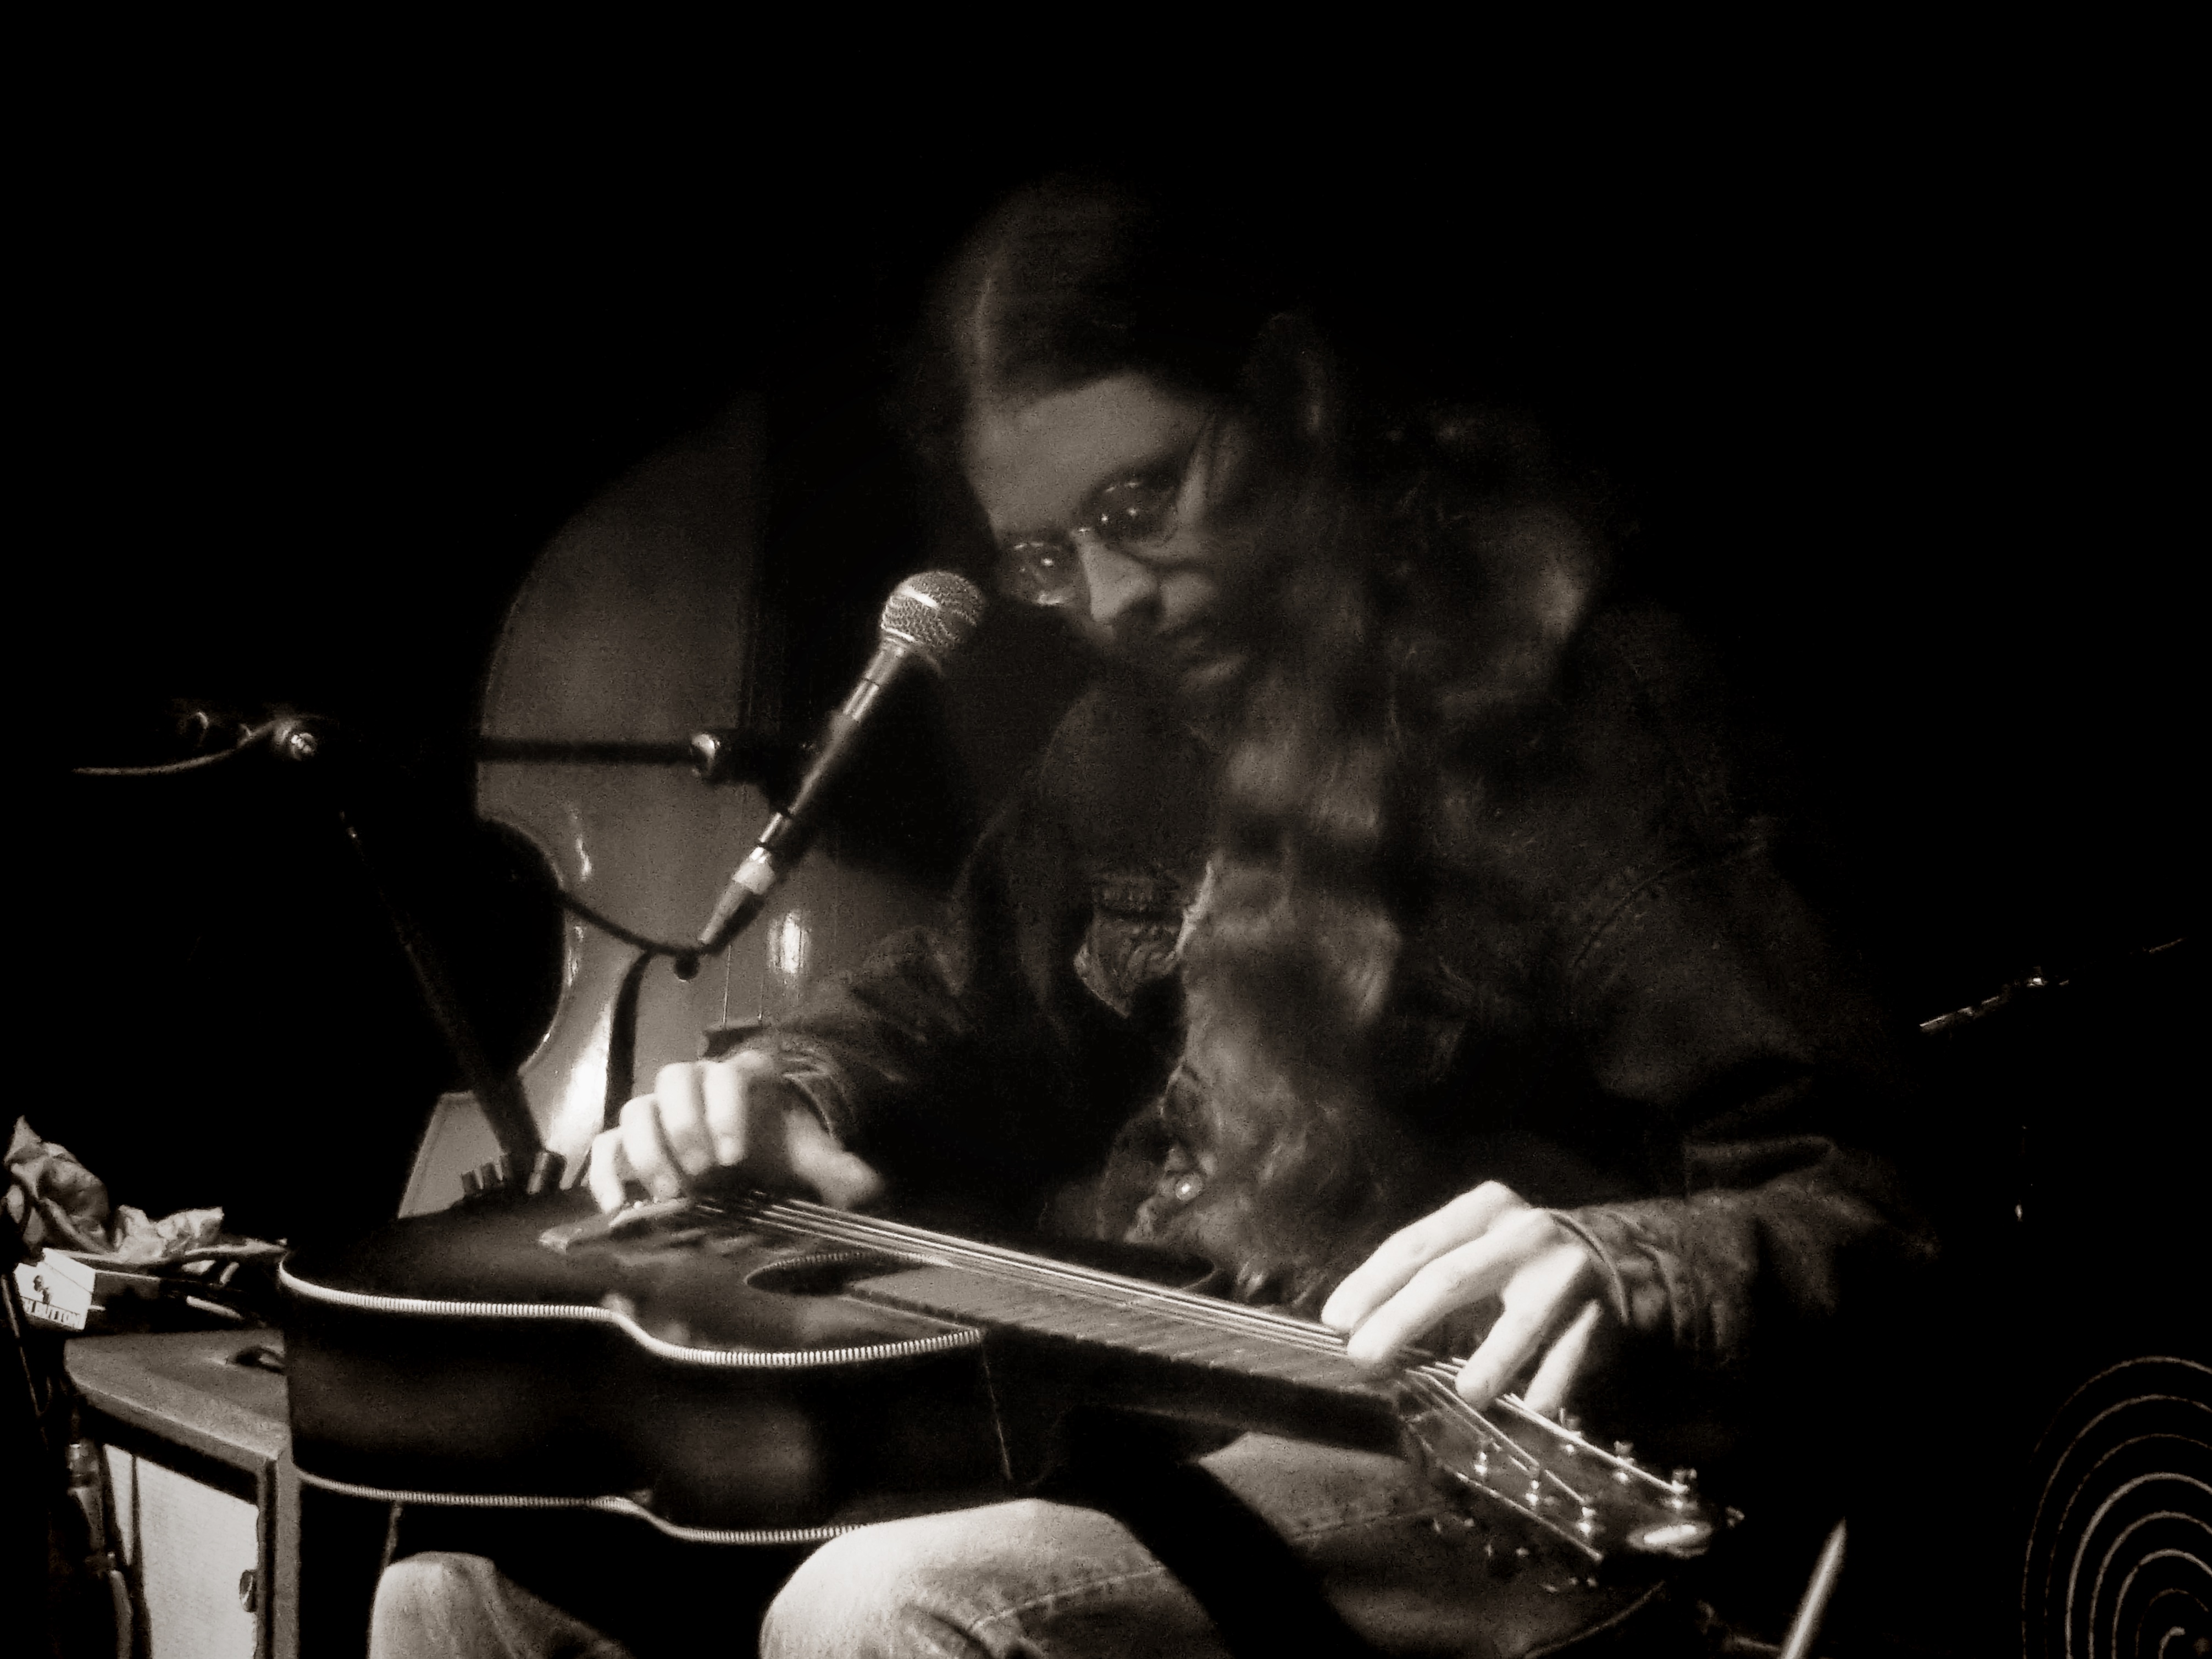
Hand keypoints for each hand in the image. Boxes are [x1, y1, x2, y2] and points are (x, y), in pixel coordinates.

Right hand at [586, 1053, 884, 1212]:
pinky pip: (606, 1146)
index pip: (728, 1073)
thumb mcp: (810, 1155)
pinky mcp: (633, 1141)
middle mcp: (695, 1083)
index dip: (726, 1109)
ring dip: (648, 1150)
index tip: (736, 1156)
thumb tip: (869, 1185)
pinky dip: (606, 1173)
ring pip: (636, 1109)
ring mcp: (659, 1110)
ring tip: (670, 1192)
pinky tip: (616, 1208)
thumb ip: (837, 1166)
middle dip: (685, 1125)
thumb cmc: (781, 1144)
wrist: (754, 1150)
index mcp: (741, 1076)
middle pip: (673, 1079)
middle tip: (704, 1174)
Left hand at [1319, 1181, 1605, 1415]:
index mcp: (1483, 1210)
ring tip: (1466, 1393)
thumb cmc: (1520, 1259)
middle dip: (1402, 1319)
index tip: (1335, 1321)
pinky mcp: (1601, 1311)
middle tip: (1362, 1356)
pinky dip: (1551, 1382)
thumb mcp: (1476, 1246)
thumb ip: (1425, 1272)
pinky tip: (1533, 1407)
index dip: (1371, 1283)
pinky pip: (1572, 1353)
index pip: (1415, 1245)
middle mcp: (1523, 1232)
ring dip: (1494, 1358)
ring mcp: (1565, 1271)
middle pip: (1452, 1277)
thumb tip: (1353, 1321)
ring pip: (1523, 1320)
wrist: (1620, 1255)